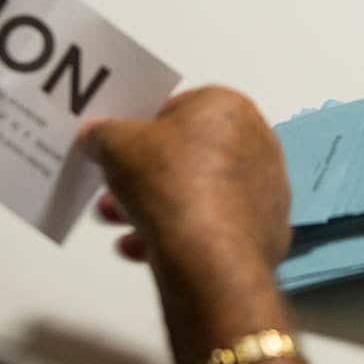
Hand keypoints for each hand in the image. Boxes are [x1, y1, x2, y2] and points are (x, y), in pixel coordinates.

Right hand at [85, 87, 290, 278]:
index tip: (121, 143)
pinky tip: (141, 247)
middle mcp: (258, 143)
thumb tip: (98, 135)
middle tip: (115, 185)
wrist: (209, 257)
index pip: (181, 107)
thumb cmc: (172, 186)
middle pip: (189, 154)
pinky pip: (214, 226)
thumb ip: (103, 133)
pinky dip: (179, 235)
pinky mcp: (264, 232)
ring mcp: (266, 190)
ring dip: (154, 206)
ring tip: (116, 219)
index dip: (145, 125)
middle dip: (146, 173)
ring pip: (199, 192)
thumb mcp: (115, 144)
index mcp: (230, 108)